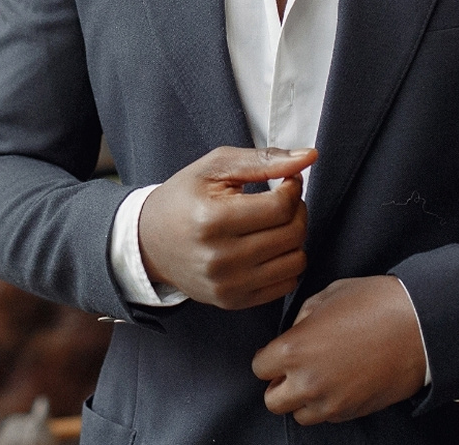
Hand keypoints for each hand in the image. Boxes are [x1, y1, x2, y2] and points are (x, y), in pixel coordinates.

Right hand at [138, 145, 316, 309]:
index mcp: (213, 220)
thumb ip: (264, 159)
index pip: (281, 206)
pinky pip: (286, 284)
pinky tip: (271, 245)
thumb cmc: (185, 197)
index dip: (293, 186)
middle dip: (298, 208)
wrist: (150, 242)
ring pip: (296, 260)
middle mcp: (220, 259)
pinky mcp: (233, 302)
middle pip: (292, 233)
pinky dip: (288, 262)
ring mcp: (227, 285)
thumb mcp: (216, 166)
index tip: (287, 179)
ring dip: (296, 236)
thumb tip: (309, 156)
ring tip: (277, 222)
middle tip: (284, 198)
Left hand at [251, 275, 426, 423]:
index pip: (260, 367)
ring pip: (299, 414)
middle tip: (297, 365)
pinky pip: (326, 416)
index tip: (281, 348)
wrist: (419, 326)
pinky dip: (327, 403)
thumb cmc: (374, 303)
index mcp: (294, 349)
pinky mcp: (352, 413)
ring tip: (321, 373)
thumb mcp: (328, 295)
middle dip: (280, 382)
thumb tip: (296, 332)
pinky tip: (341, 380)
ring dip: (303, 397)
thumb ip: (303, 317)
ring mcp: (330, 403)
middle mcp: (306, 382)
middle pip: (272, 400)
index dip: (269, 355)